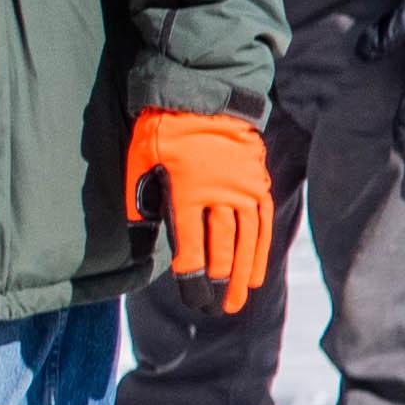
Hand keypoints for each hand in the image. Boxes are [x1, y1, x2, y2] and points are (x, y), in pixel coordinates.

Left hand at [121, 108, 275, 308]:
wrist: (205, 94)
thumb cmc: (164, 130)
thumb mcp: (141, 162)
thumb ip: (141, 204)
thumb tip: (142, 245)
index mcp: (188, 190)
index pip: (192, 244)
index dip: (192, 276)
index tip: (194, 298)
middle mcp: (221, 193)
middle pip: (222, 247)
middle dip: (218, 281)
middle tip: (215, 310)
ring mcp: (244, 189)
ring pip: (246, 239)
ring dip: (241, 272)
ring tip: (237, 300)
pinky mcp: (258, 183)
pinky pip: (263, 223)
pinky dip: (261, 250)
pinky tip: (256, 273)